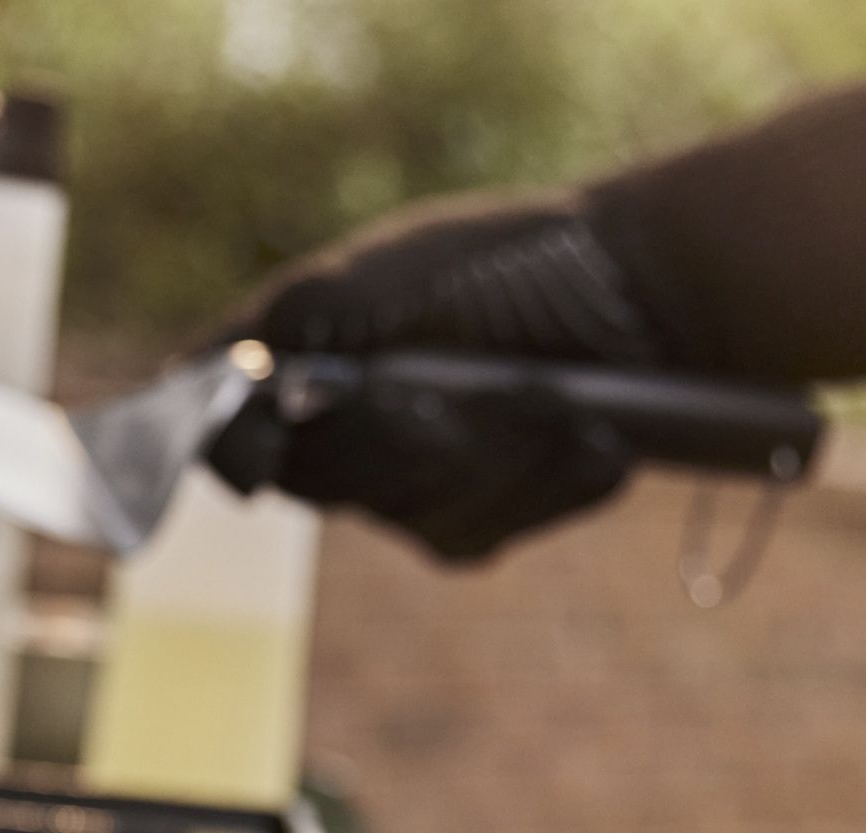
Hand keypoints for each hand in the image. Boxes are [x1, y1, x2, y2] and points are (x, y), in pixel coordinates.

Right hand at [211, 194, 665, 559]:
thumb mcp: (397, 263)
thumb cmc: (511, 260)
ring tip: (554, 393)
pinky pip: (479, 536)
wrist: (651, 289)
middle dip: (406, 438)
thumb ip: (307, 307)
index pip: (217, 421)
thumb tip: (229, 362)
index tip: (274, 451)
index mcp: (294, 358)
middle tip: (477, 386)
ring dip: (497, 451)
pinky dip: (543, 481)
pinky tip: (588, 433)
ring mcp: (401, 486)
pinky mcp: (473, 521)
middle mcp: (332, 430)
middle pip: (323, 481)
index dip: (235, 444)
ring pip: (412, 514)